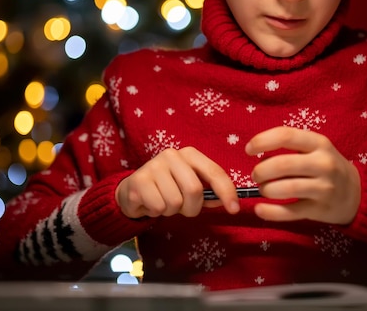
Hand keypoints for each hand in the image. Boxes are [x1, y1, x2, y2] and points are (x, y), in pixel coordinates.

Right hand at [115, 147, 239, 218]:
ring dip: (172, 211)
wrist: (132, 190)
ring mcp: (154, 166)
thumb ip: (209, 194)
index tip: (234, 209)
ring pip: (175, 202)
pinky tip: (150, 203)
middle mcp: (172, 155)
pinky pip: (159, 207)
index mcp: (189, 154)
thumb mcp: (189, 187)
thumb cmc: (167, 188)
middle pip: (194, 190)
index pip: (214, 172)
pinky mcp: (139, 180)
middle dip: (192, 207)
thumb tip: (230, 202)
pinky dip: (157, 212)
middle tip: (183, 208)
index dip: (226, 191)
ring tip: (163, 202)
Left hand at [246, 127, 360, 224]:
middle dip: (261, 171)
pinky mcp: (320, 210)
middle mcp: (324, 164)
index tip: (249, 149)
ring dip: (266, 190)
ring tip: (263, 190)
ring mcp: (324, 188)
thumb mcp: (316, 148)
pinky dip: (270, 212)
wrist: (356, 193)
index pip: (286, 136)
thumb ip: (291, 145)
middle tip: (256, 176)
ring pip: (286, 189)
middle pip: (283, 164)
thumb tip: (256, 148)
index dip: (262, 141)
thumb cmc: (326, 166)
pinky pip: (290, 212)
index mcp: (319, 143)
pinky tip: (260, 209)